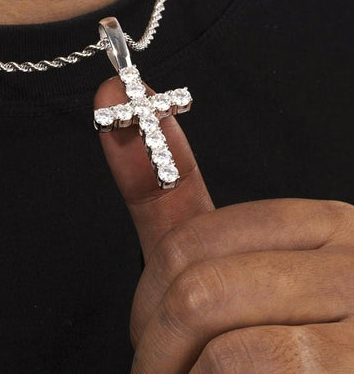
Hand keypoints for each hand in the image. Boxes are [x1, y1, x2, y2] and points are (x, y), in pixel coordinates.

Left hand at [95, 76, 353, 372]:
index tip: (147, 328)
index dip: (152, 294)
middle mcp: (352, 254)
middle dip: (157, 339)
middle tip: (164, 371)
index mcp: (326, 228)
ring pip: (205, 310)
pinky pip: (234, 358)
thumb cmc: (275, 359)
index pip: (198, 234)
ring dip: (175, 369)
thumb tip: (112, 96)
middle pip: (195, 277)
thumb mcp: (231, 274)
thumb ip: (171, 197)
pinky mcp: (351, 361)